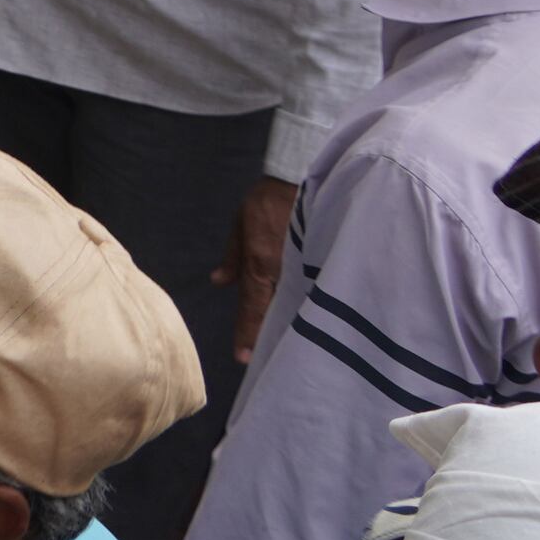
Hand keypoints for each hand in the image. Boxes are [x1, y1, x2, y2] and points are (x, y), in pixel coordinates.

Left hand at [225, 175, 300, 351]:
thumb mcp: (239, 225)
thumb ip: (231, 257)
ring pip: (296, 304)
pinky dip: (310, 305)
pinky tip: (314, 322)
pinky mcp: (321, 260)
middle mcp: (282, 271)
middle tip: (266, 361)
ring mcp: (303, 267)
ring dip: (293, 324)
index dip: (247, 333)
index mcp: (259, 264)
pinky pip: (314, 289)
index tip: (244, 358)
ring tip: (291, 350)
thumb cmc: (265, 201)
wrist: (298, 178)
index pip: (251, 306)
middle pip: (276, 312)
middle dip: (271, 336)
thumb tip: (218, 282)